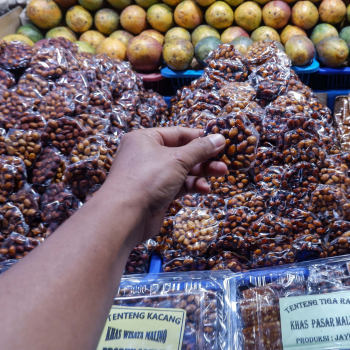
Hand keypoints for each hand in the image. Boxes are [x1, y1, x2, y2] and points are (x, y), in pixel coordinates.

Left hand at [100, 127, 226, 239]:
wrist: (125, 216)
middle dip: (204, 158)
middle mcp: (147, 155)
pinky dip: (192, 186)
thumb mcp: (178, 159)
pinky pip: (178, 185)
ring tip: (221, 173)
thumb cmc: (147, 179)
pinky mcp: (156, 194)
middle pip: (182, 153)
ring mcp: (151, 176)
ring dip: (201, 172)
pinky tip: (204, 189)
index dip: (200, 137)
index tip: (220, 141)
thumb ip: (200, 149)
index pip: (178, 133)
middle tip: (224, 160)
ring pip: (182, 170)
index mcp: (146, 139)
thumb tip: (219, 138)